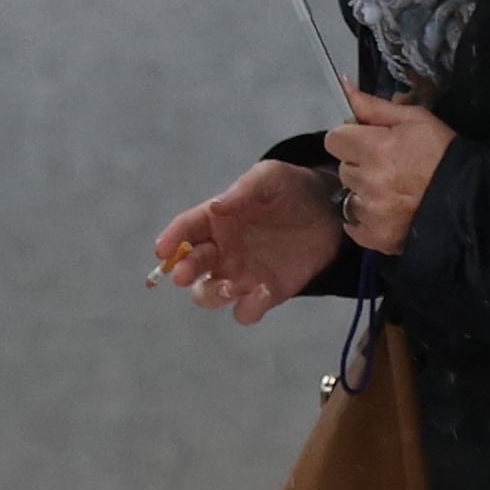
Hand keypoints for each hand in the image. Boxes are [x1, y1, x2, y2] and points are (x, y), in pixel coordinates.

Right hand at [152, 160, 346, 324]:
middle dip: (184, 271)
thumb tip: (216, 207)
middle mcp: (220, 250)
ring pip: (209, 295)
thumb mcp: (269, 177)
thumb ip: (244, 190)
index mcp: (214, 220)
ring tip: (231, 287)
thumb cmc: (290, 189)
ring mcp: (240, 274)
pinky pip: (245, 311)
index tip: (162, 249)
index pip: (185, 230)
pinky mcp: (264, 294)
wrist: (328, 211)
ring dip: (213, 294)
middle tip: (185, 274)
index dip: (171, 239)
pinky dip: (249, 308)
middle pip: (191, 267)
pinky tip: (264, 291)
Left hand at [328, 91, 455, 254]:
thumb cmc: (442, 154)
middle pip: (344, 167)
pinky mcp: (375, 237)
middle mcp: (367, 181)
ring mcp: (370, 212)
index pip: (335, 138)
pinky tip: (388, 212)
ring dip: (364, 193)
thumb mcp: (414, 119)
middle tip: (389, 167)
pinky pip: (353, 225)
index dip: (351, 138)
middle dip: (360, 164)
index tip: (369, 143)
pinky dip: (365, 220)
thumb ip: (374, 107)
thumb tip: (345, 86)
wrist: (471, 200)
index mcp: (374, 148)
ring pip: (349, 196)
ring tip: (392, 191)